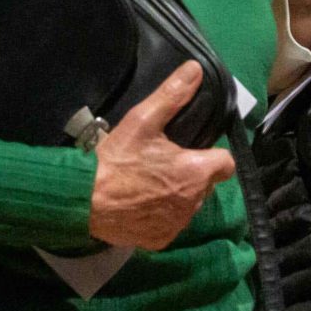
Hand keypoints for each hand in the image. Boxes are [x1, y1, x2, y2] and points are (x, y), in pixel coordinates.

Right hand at [88, 63, 236, 250]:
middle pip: (205, 185)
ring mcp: (176, 225)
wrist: (84, 200)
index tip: (194, 150)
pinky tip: (142, 203)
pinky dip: (161, 215)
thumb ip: (172, 95)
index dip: (213, 155)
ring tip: (150, 182)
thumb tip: (196, 69)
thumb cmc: (117, 159)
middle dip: (192, 174)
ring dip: (177, 195)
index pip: (226, 164)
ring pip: (188, 205)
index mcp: (196, 173)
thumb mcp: (143, 120)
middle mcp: (193, 203)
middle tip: (164, 162)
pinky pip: (170, 225)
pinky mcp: (160, 241)